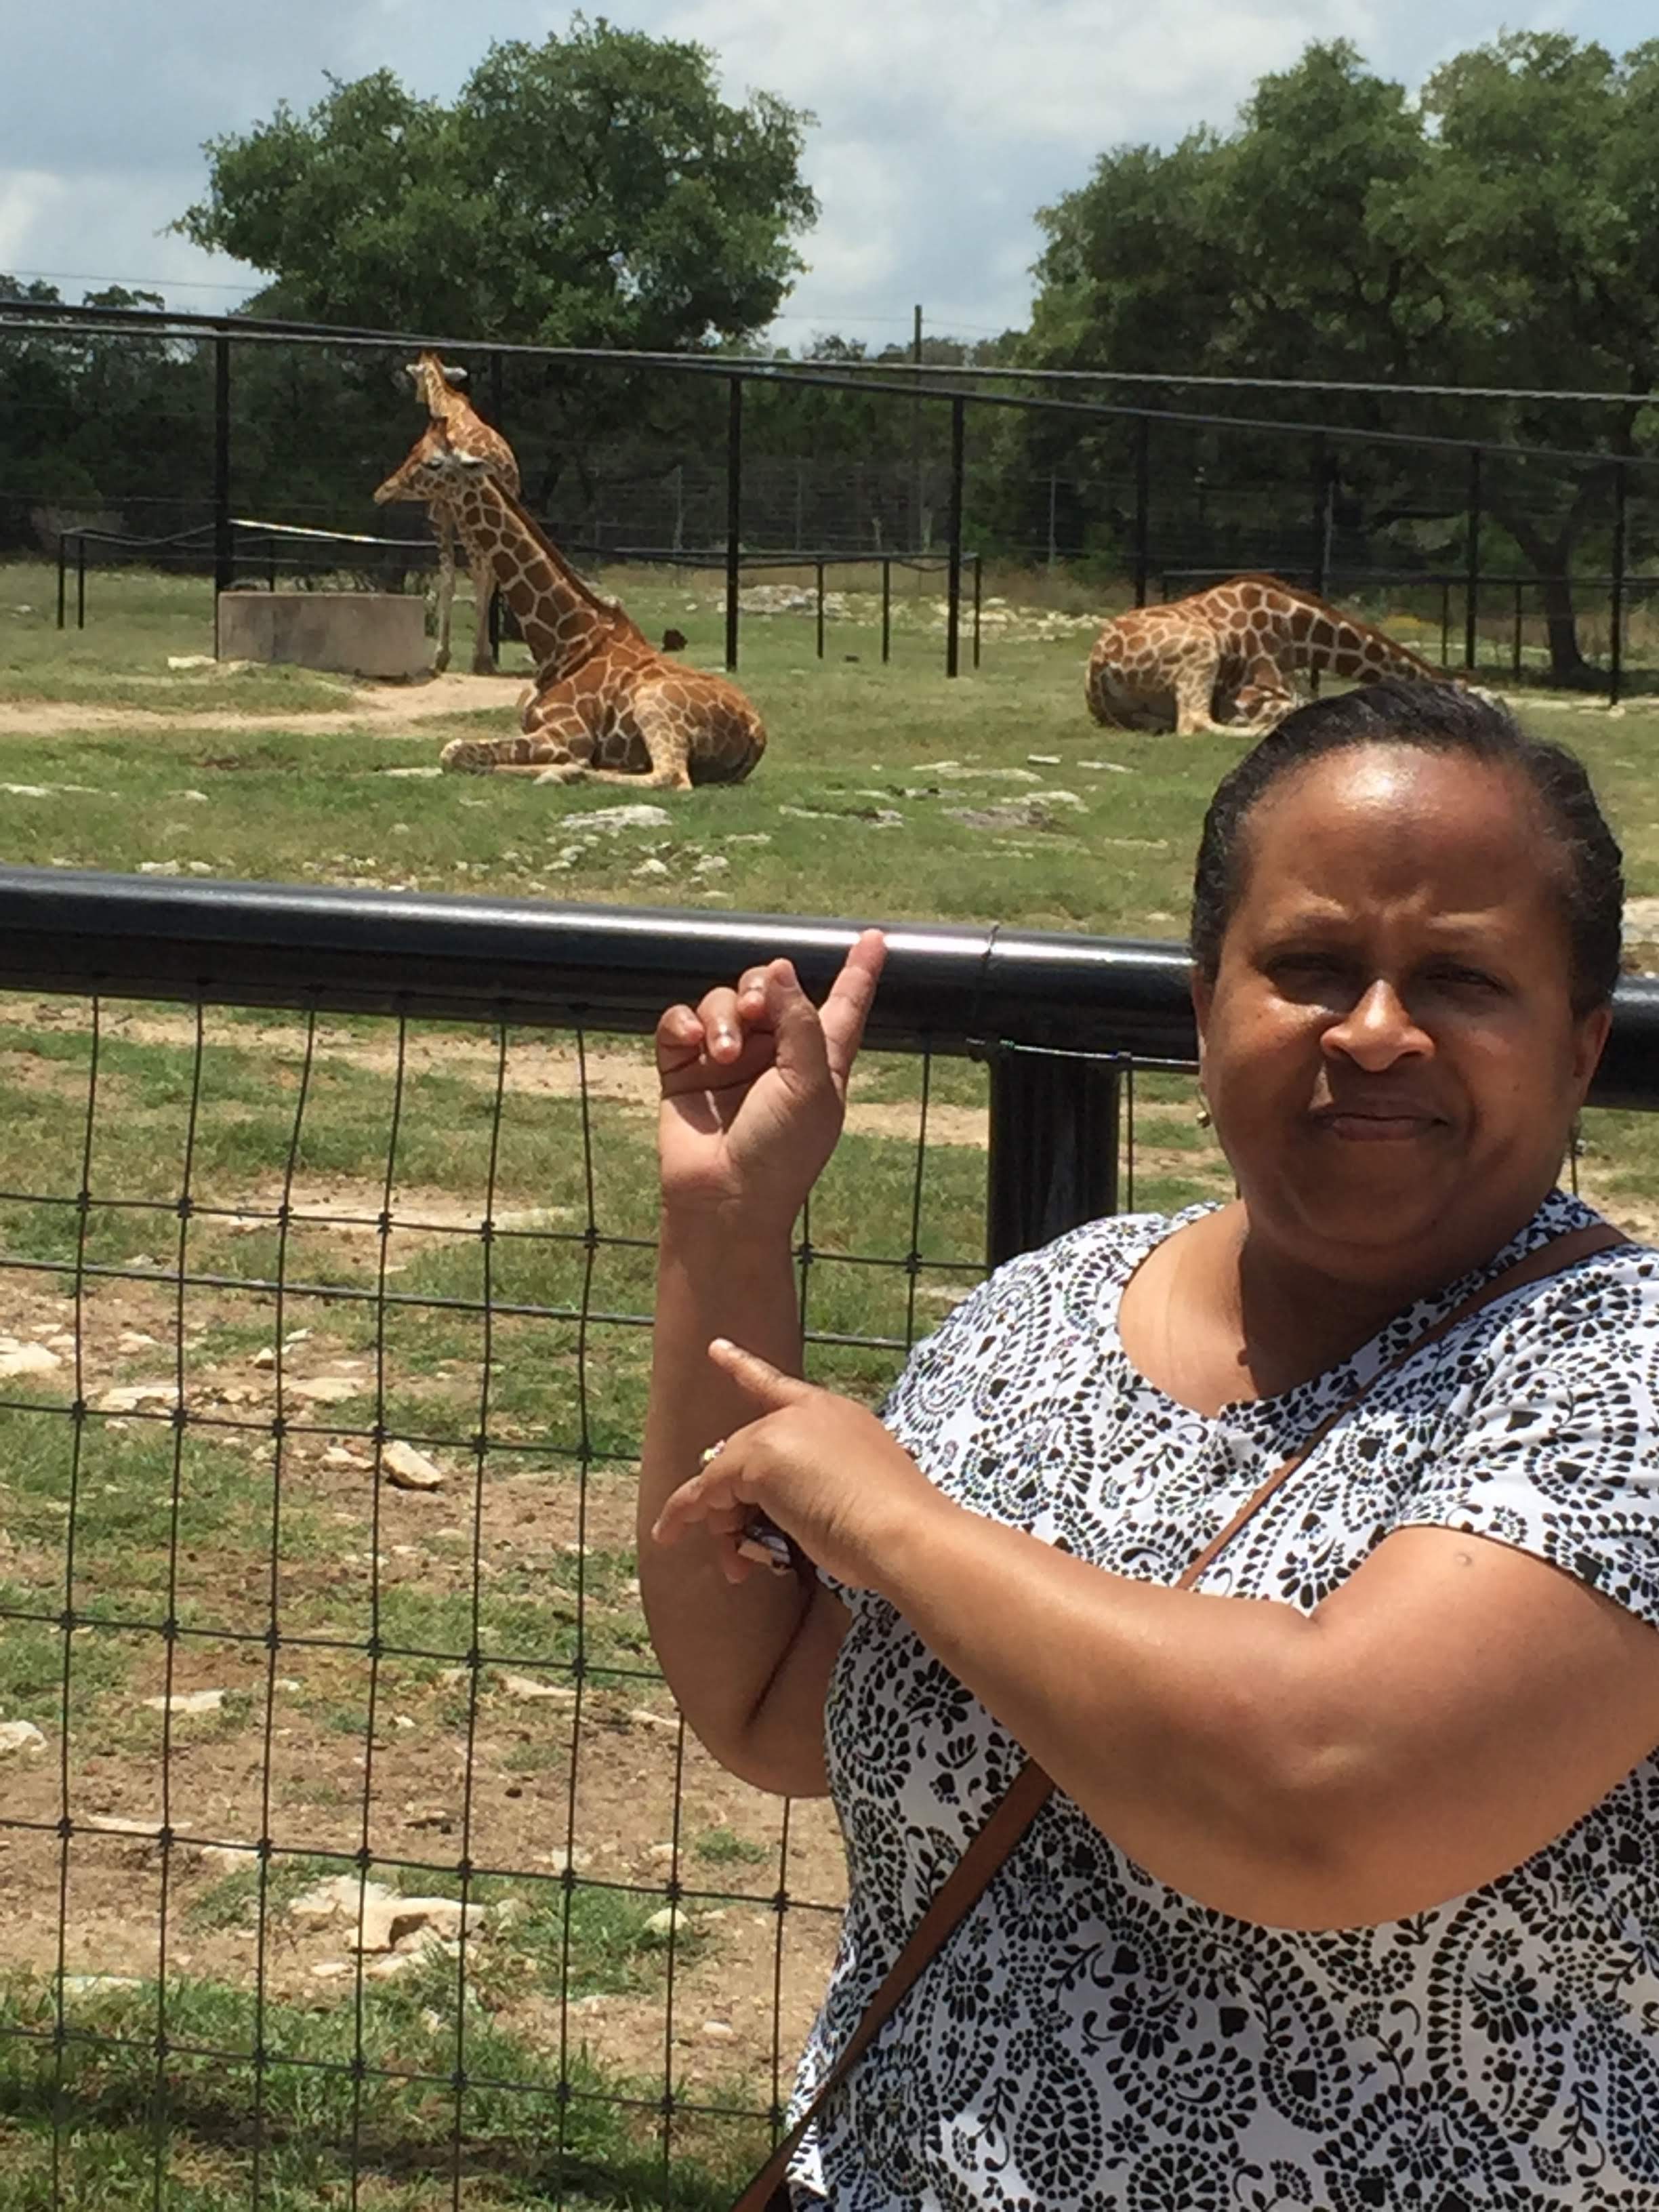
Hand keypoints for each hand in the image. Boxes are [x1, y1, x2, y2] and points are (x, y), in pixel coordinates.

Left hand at [651, 1338, 943, 1588]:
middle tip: (742, 1554)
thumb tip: (770, 1515)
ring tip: (739, 1567)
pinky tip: (666, 1533)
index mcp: (836, 1414)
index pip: (779, 1387)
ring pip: (726, 1476)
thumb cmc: (894, 1525)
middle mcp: (806, 1413)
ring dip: (723, 1524)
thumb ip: (813, 1488)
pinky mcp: (757, 1460)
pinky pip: (705, 1492)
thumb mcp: (853, 1493)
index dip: (743, 1368)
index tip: (715, 1348)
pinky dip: (683, 1514)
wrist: (903, 1530)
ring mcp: (780, 1432)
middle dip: (735, 1505)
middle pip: (745, 1452)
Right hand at [653, 930, 885, 1228]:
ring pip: (722, 1001)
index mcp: (819, 1060)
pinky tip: (694, 1042)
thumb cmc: (780, 1155)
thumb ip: (801, 1022)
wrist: (723, 1200)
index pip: (843, 1004)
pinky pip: (680, 1023)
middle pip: (770, 989)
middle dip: (761, 988)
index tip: (874, 938)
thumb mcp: (810, 1085)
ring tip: (723, 1053)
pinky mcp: (685, 1070)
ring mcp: (727, 1060)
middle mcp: (774, 1055)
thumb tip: (781, 969)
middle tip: (756, 1011)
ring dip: (723, 1016)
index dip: (859, 971)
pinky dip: (684, 1023)